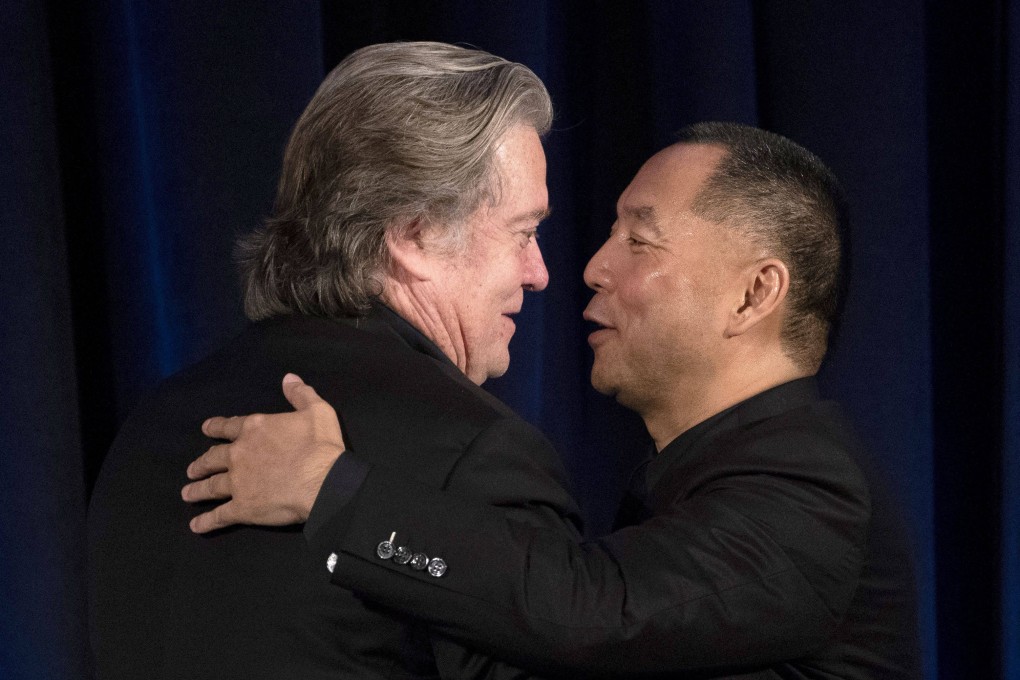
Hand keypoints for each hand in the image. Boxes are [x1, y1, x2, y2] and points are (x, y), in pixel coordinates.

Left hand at [182, 373, 344, 532]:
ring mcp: (238, 482)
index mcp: (255, 429)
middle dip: (202, 463)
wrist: (323, 482)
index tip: (206, 429)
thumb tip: (288, 378)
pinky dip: (206, 521)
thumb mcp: (317, 411)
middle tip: (192, 469)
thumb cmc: (321, 446)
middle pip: (214, 458)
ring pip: (211, 486)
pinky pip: (220, 515)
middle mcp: (240, 454)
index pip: (229, 426)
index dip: (216, 427)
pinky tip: (196, 525)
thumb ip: (300, 394)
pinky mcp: (242, 507)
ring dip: (198, 489)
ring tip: (187, 493)